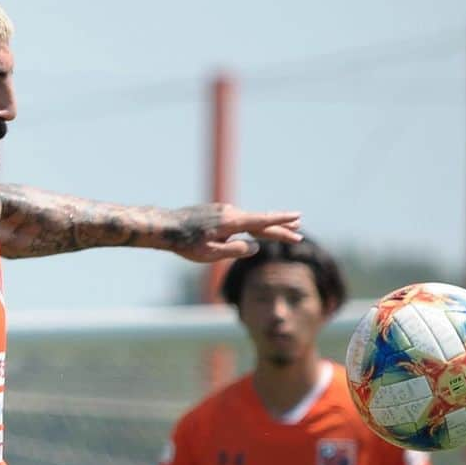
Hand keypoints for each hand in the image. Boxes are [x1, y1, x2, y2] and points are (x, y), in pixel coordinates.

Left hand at [168, 205, 302, 263]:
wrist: (166, 227)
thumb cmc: (185, 244)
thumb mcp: (211, 254)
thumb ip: (235, 251)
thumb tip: (255, 247)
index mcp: (231, 222)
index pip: (262, 221)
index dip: (281, 221)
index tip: (298, 218)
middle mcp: (230, 212)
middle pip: (260, 221)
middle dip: (280, 227)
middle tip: (299, 231)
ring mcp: (223, 211)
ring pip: (250, 221)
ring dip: (267, 227)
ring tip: (284, 230)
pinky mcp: (216, 213)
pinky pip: (239, 221)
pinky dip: (252, 226)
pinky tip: (253, 233)